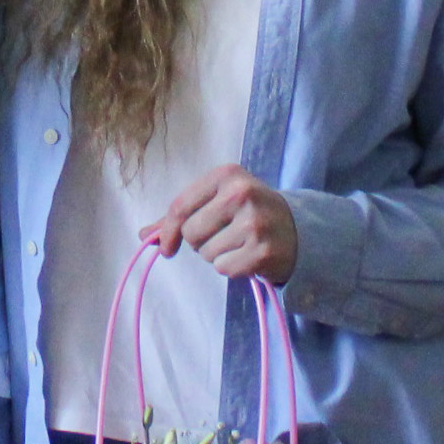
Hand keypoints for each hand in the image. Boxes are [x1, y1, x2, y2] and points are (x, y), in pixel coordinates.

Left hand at [147, 164, 298, 284]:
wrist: (298, 230)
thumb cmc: (248, 213)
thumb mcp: (219, 200)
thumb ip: (182, 215)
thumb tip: (144, 234)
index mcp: (226, 175)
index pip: (180, 207)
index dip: (167, 231)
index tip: (166, 248)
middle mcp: (241, 194)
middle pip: (191, 233)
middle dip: (200, 241)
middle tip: (223, 236)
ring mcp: (254, 223)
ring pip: (207, 253)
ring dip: (217, 255)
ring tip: (239, 244)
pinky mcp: (263, 251)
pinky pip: (225, 268)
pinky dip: (232, 268)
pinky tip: (248, 256)